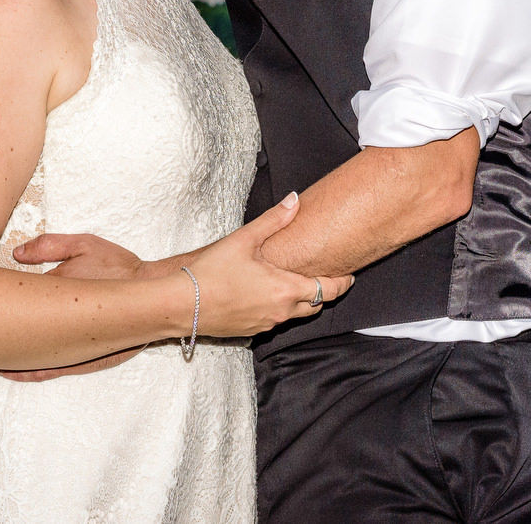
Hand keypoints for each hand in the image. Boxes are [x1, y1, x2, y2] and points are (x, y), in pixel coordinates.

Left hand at [0, 233, 148, 381]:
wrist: (154, 293)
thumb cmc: (119, 267)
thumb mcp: (84, 245)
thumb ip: (49, 246)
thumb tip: (17, 254)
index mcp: (58, 294)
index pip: (19, 301)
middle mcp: (64, 325)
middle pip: (21, 335)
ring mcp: (75, 347)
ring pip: (34, 358)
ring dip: (11, 359)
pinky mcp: (87, 360)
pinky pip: (53, 371)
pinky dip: (33, 372)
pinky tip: (17, 373)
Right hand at [185, 191, 354, 336]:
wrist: (181, 304)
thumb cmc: (211, 272)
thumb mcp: (244, 239)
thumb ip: (274, 220)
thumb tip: (295, 199)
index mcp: (286, 289)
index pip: (328, 290)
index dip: (342, 282)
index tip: (349, 275)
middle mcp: (281, 312)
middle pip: (316, 306)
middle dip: (322, 292)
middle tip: (322, 276)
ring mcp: (266, 324)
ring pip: (294, 315)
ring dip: (299, 301)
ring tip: (293, 282)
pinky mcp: (251, 331)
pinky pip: (273, 320)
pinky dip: (277, 308)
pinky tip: (263, 294)